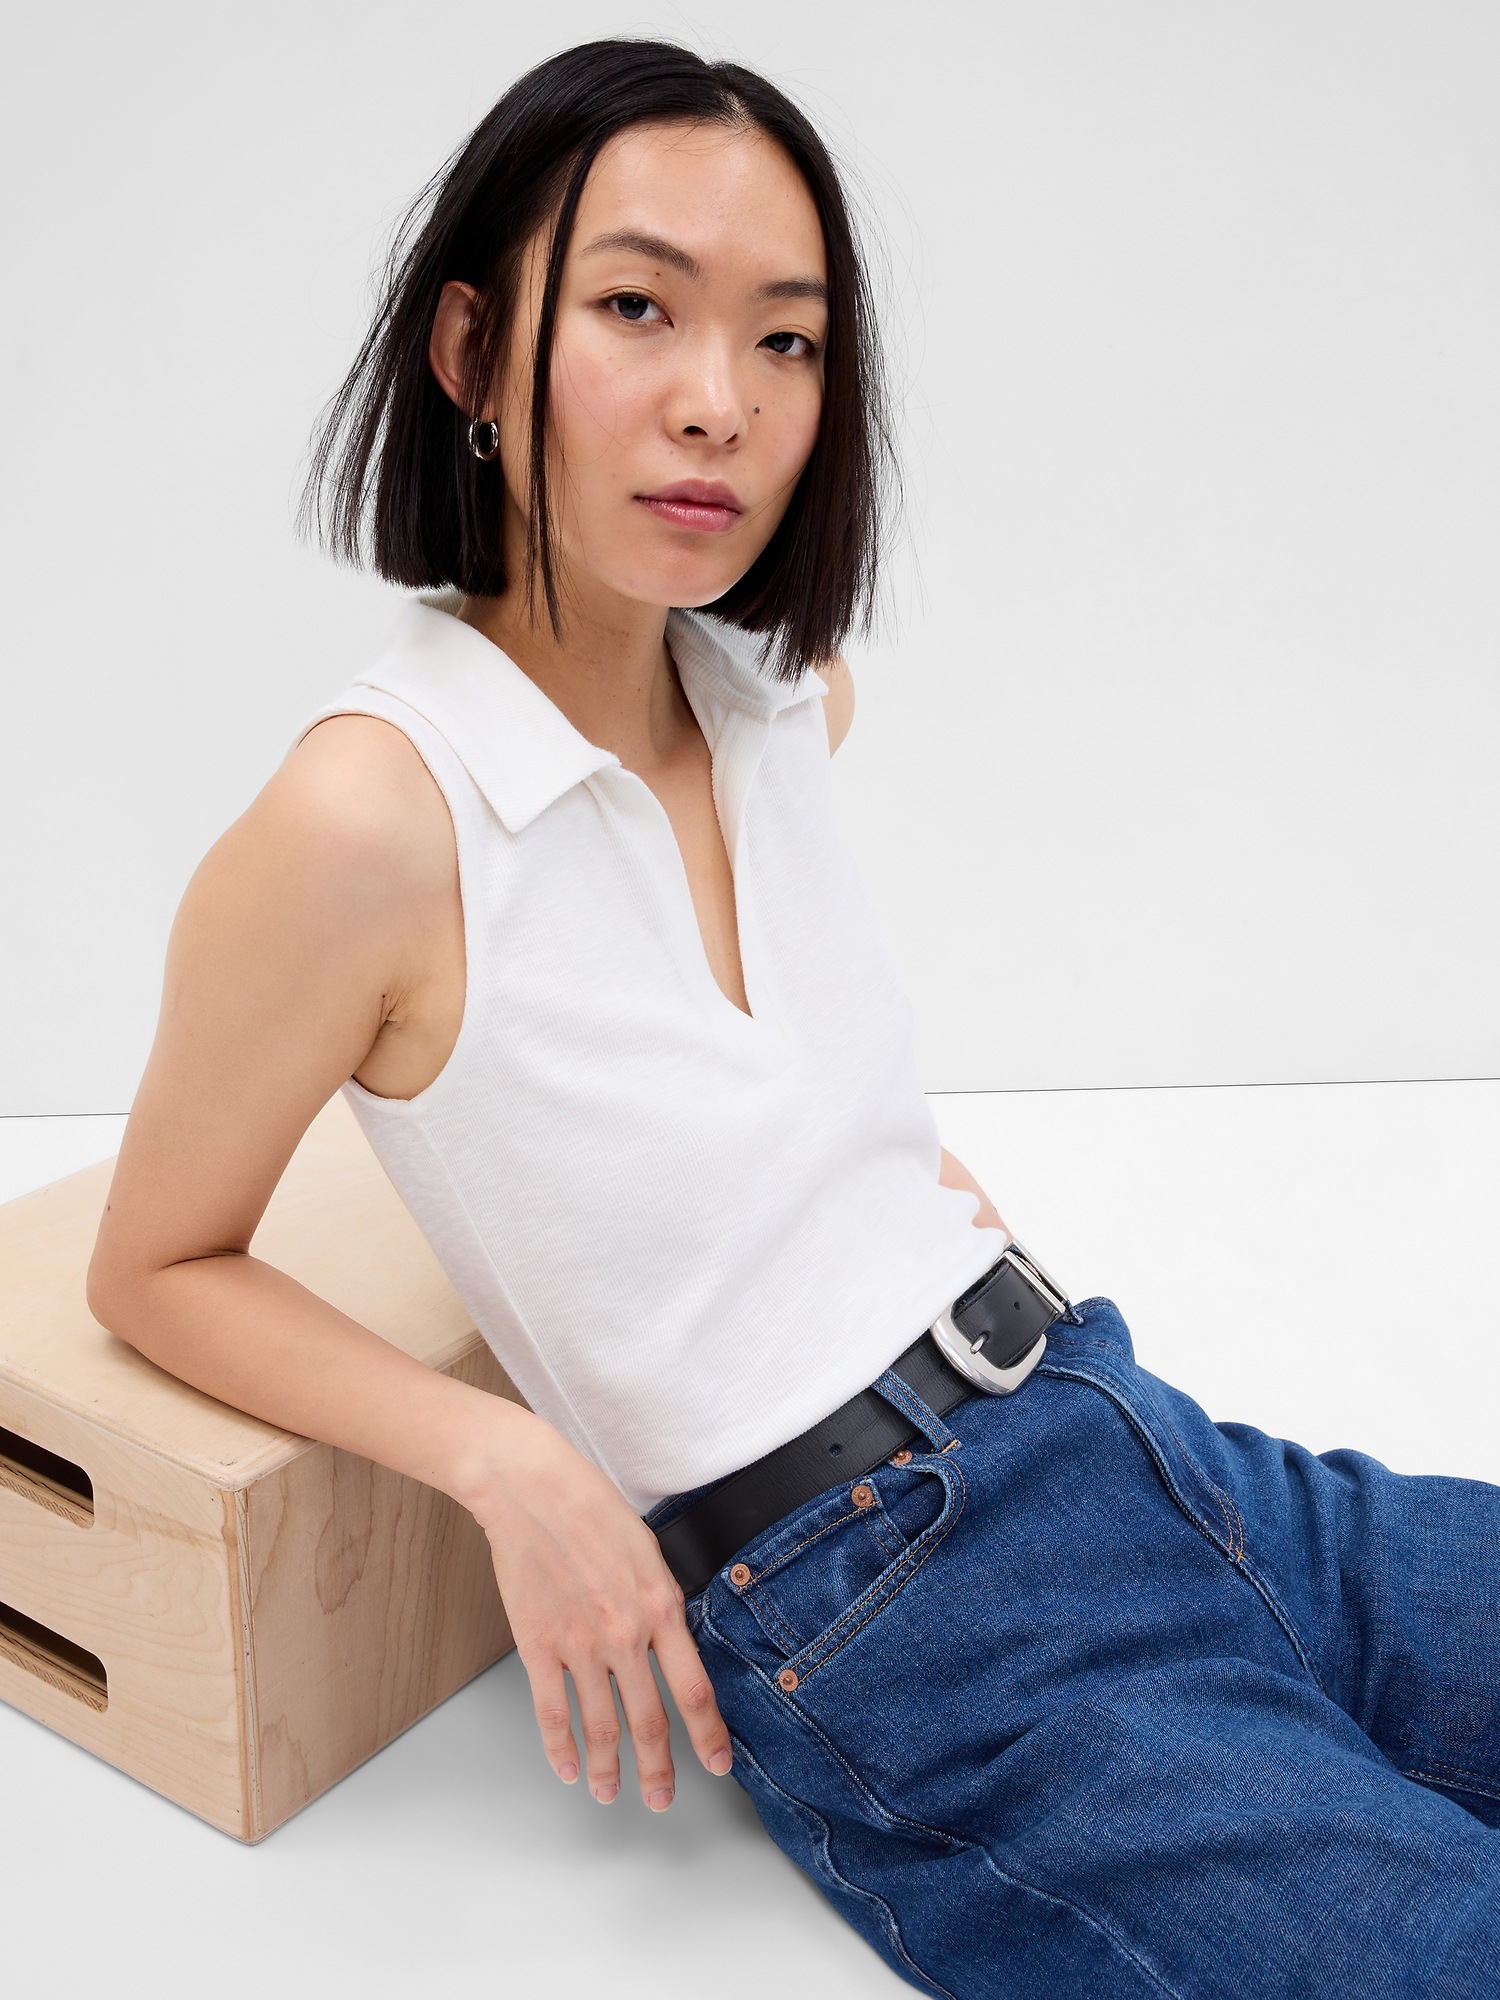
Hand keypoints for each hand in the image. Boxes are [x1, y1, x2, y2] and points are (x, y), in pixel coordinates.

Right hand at [470, 1409, 732, 1809]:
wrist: (533, 1490)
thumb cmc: (591, 1508)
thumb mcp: (649, 1551)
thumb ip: (661, 1602)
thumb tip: (671, 1642)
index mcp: (660, 1607)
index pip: (694, 1689)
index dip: (708, 1735)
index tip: (717, 1763)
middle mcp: (625, 1635)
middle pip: (649, 1721)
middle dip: (659, 1769)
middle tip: (664, 1798)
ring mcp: (579, 1645)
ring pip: (600, 1727)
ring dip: (609, 1770)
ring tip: (612, 1793)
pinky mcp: (537, 1646)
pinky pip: (552, 1711)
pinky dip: (560, 1748)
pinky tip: (568, 1768)